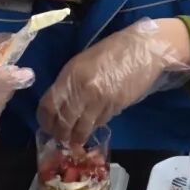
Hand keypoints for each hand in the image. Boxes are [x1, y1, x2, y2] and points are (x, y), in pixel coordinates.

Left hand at [38, 18, 189, 143]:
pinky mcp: (116, 106)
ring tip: (75, 141)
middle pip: (64, 121)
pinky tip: (93, 127)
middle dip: (60, 134)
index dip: (45, 120)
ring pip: (82, 127)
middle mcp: (82, 89)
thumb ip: (70, 82)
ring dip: (77, 138)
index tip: (47, 127)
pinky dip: (94, 127)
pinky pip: (100, 122)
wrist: (143, 49)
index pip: (49, 105)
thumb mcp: (83, 62)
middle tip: (60, 139)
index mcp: (70, 75)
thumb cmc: (113, 50)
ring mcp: (100, 99)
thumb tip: (62, 105)